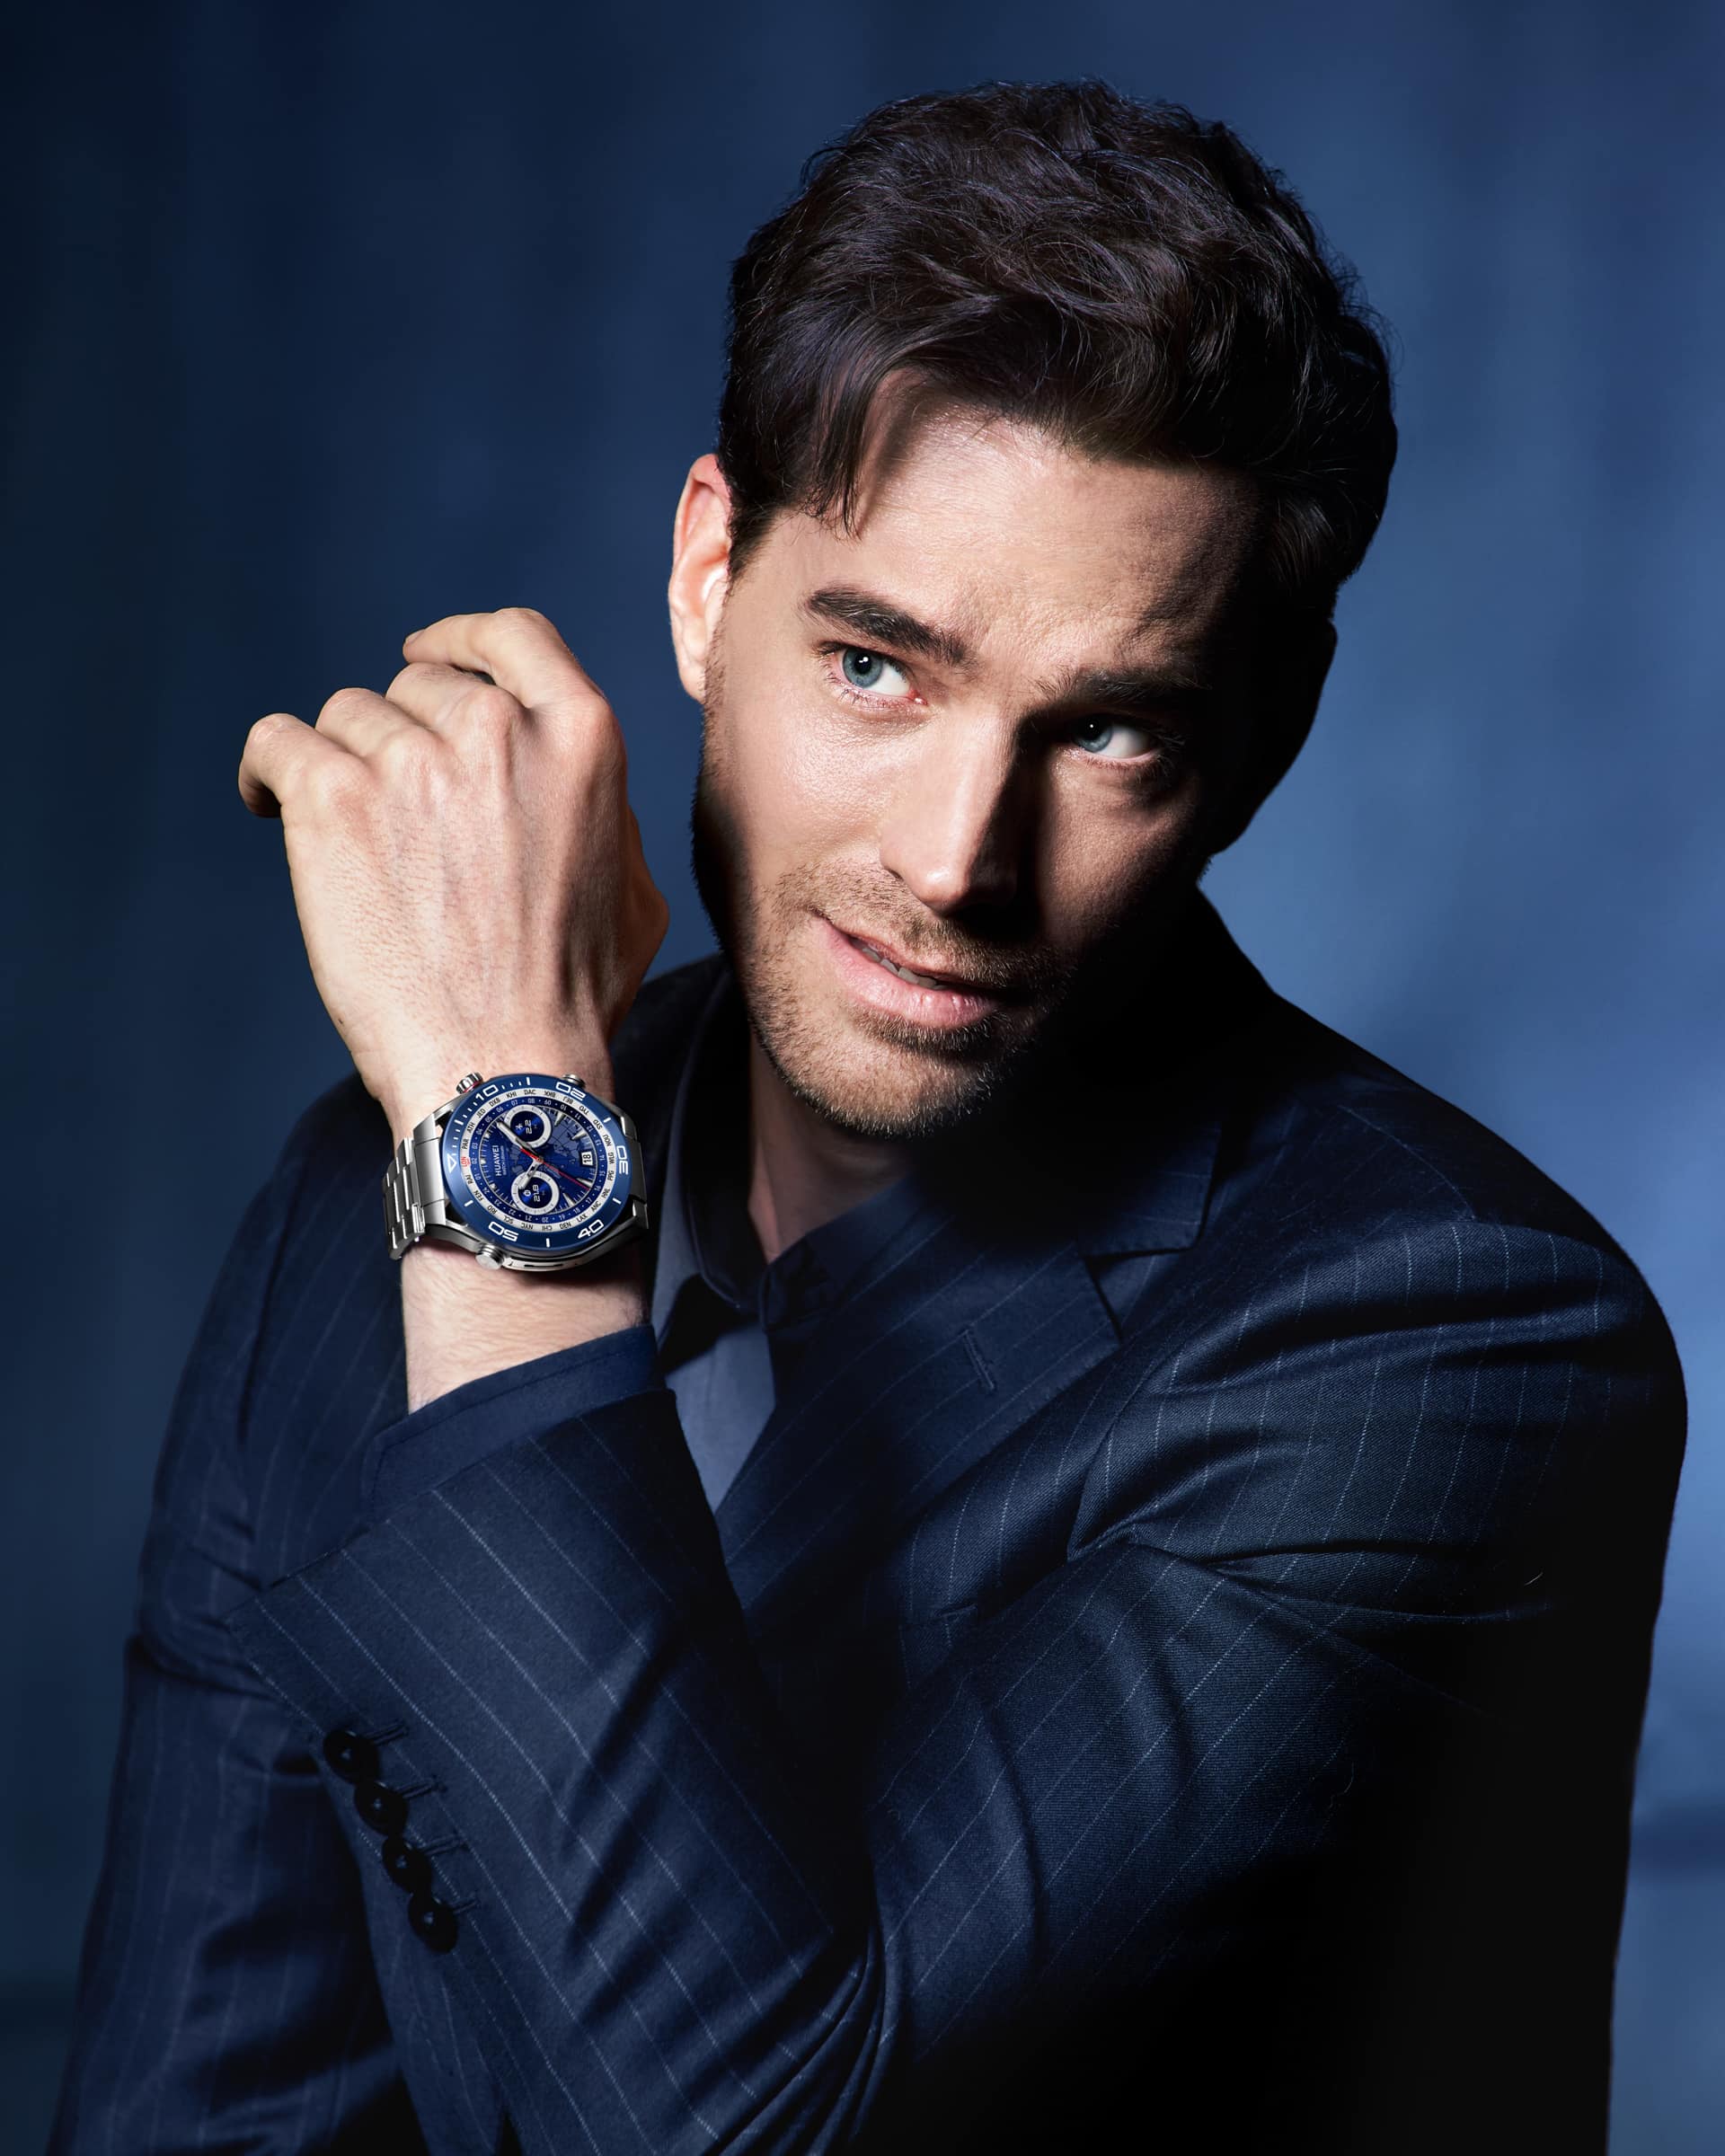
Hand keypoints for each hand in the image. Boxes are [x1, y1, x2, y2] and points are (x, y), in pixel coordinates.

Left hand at [237, 607, 668, 1139]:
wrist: (502, 1066)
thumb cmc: (572, 997)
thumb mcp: (634, 888)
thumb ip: (600, 811)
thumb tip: (560, 779)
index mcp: (582, 736)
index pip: (513, 636)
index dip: (461, 641)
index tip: (425, 654)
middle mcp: (498, 730)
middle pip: (420, 683)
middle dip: (404, 734)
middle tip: (395, 809)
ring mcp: (412, 760)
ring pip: (348, 715)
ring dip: (345, 765)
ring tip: (348, 839)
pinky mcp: (334, 799)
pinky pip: (277, 741)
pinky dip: (268, 771)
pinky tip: (270, 807)